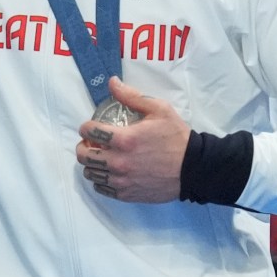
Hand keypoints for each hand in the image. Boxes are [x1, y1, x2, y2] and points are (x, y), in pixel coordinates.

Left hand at [75, 77, 190, 202]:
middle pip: (84, 156)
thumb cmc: (176, 137)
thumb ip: (132, 96)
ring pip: (90, 174)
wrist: (193, 168)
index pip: (89, 131)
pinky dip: (100, 180)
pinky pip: (102, 188)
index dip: (86, 126)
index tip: (90, 126)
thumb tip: (112, 82)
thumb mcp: (158, 109)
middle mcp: (119, 162)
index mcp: (124, 139)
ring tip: (100, 157)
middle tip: (91, 142)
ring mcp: (122, 181)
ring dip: (90, 164)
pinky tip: (108, 173)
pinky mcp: (127, 194)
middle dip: (83, 146)